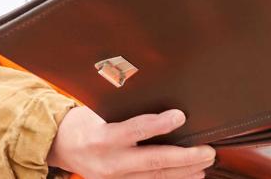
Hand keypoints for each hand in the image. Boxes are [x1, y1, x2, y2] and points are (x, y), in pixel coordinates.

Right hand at [46, 107, 214, 177]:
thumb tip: (161, 98)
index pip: (136, 130)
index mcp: (104, 137)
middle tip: (208, 151)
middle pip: (154, 161)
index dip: (160, 124)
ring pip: (156, 178)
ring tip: (205, 163)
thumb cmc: (86, 123)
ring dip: (185, 172)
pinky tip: (190, 175)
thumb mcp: (100, 111)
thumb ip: (127, 110)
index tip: (180, 116)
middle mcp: (110, 162)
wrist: (62, 147)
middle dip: (185, 158)